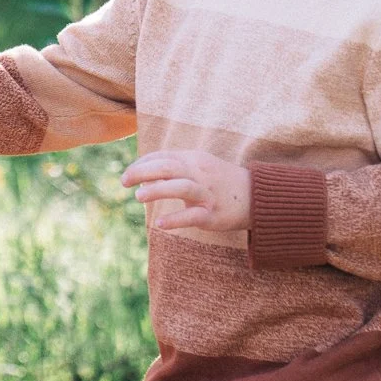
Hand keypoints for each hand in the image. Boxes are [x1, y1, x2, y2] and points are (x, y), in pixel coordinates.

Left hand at [121, 150, 251, 231]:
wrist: (256, 196)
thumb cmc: (220, 181)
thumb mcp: (199, 166)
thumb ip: (173, 167)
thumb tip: (142, 176)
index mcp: (194, 159)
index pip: (163, 156)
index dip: (142, 163)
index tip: (127, 174)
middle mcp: (200, 173)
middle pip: (168, 167)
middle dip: (142, 172)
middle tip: (123, 181)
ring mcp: (207, 194)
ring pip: (181, 187)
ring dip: (158, 190)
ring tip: (138, 196)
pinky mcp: (213, 214)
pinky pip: (193, 216)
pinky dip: (176, 220)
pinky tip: (160, 223)